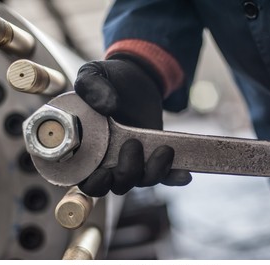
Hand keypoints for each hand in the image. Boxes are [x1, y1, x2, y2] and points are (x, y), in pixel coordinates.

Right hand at [74, 57, 190, 195]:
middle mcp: (107, 159)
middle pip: (116, 185)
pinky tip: (184, 174)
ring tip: (164, 149)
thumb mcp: (93, 74)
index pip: (86, 180)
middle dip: (127, 174)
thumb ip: (91, 86)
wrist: (136, 77)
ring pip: (141, 181)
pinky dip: (173, 177)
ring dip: (153, 172)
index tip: (105, 172)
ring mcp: (131, 159)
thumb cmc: (109, 79)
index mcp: (86, 148)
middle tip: (133, 145)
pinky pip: (163, 175)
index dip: (95, 183)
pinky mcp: (151, 156)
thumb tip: (107, 106)